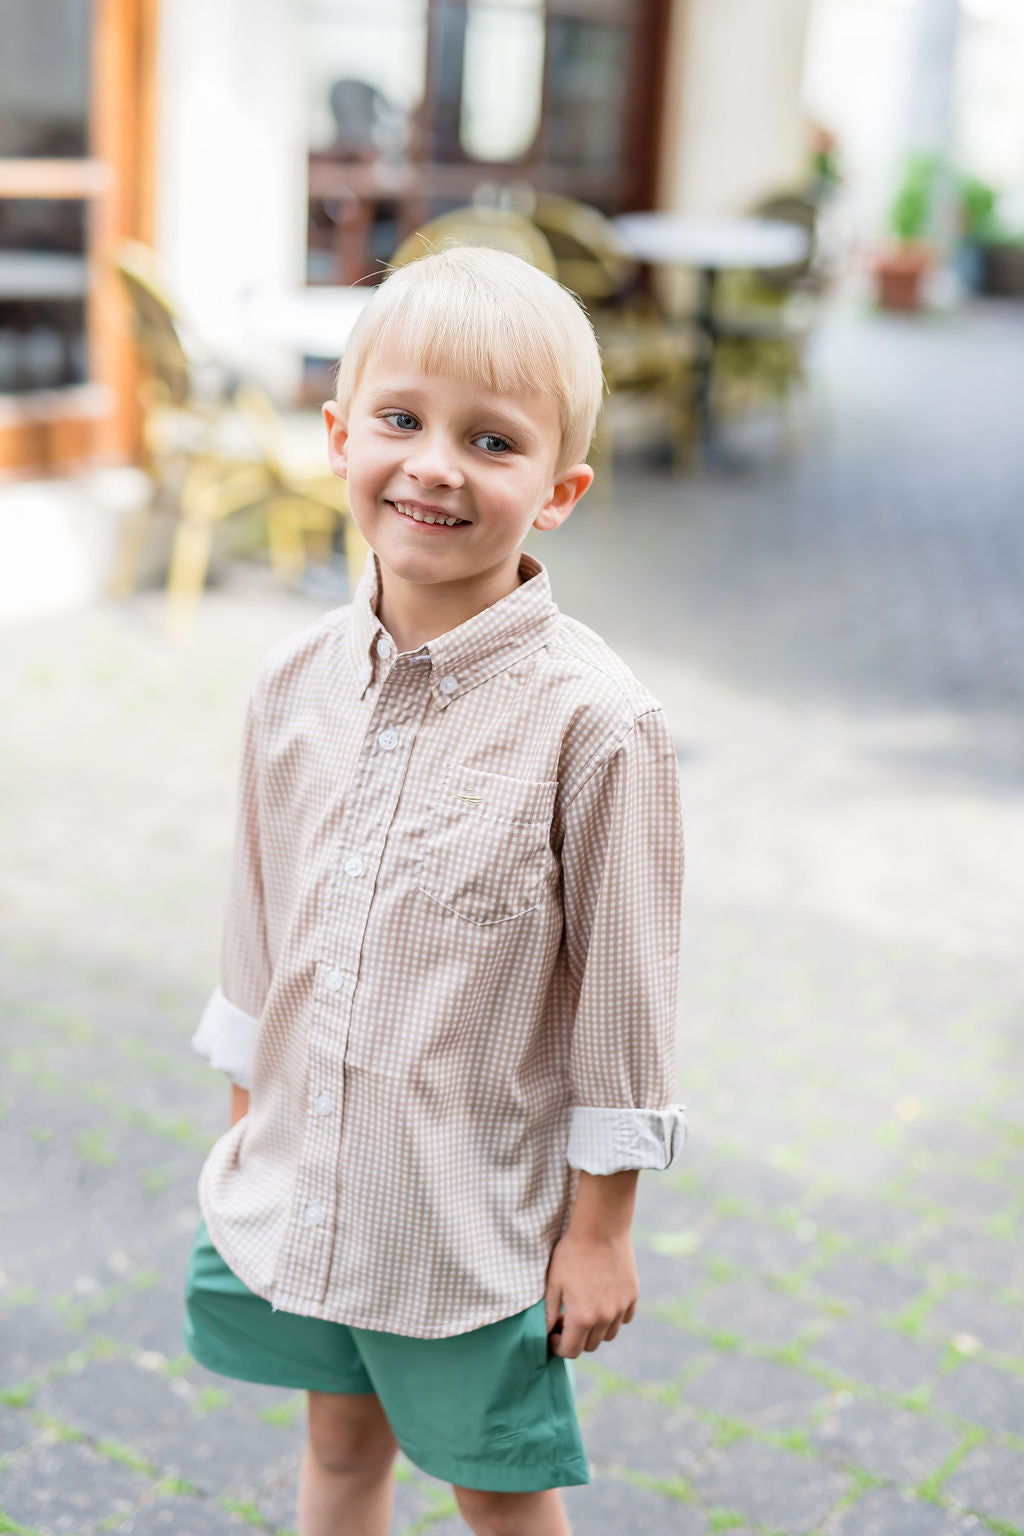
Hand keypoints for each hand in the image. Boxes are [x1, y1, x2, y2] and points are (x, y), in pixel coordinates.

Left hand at [544, 1228, 638, 1357]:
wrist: (601, 1228)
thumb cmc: (572, 1253)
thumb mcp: (553, 1282)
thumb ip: (548, 1313)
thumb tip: (544, 1333)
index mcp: (582, 1318)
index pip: (571, 1351)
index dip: (558, 1347)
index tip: (553, 1334)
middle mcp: (605, 1318)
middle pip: (590, 1345)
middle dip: (575, 1337)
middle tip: (565, 1317)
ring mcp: (621, 1307)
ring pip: (608, 1334)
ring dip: (595, 1330)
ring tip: (585, 1309)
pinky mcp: (632, 1296)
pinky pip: (624, 1318)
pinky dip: (613, 1317)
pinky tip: (602, 1299)